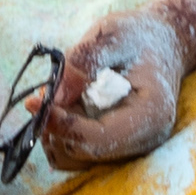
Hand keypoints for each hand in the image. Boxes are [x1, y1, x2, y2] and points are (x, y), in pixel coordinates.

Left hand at [39, 0, 195, 170]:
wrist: (161, 42)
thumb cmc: (137, 35)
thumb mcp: (111, 34)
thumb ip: (83, 61)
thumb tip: (53, 96)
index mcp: (151, 114)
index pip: (100, 138)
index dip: (63, 124)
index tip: (34, 102)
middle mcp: (143, 141)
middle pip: (85, 153)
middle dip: (55, 126)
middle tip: (41, 93)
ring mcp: (129, 149)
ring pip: (76, 160)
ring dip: (54, 132)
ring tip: (53, 97)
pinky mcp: (115, 148)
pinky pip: (77, 154)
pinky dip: (61, 134)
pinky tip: (62, 105)